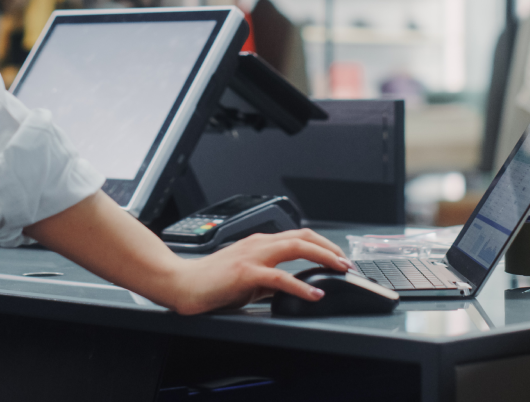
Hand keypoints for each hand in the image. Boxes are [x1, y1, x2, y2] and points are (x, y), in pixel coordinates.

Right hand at [167, 229, 349, 314]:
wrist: (183, 283)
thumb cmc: (210, 281)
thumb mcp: (248, 278)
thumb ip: (269, 278)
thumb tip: (291, 286)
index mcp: (258, 243)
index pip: (297, 236)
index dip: (322, 244)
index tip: (338, 257)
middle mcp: (258, 244)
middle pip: (301, 236)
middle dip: (329, 248)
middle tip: (346, 262)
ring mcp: (252, 256)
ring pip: (295, 247)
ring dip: (322, 257)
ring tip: (339, 269)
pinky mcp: (245, 274)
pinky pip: (279, 277)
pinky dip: (300, 285)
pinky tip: (313, 294)